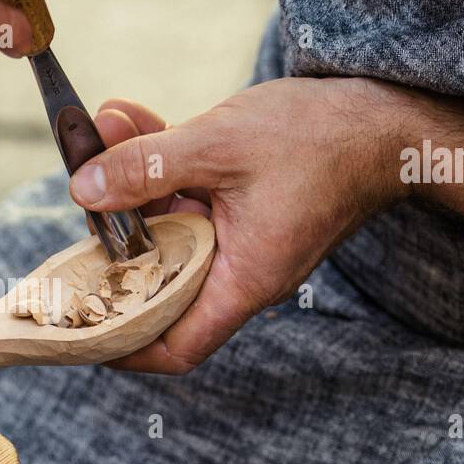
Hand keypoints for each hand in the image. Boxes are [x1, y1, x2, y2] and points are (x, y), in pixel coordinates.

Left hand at [70, 78, 407, 372]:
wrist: (385, 117)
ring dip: (129, 181)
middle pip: (157, 277)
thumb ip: (147, 167)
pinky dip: (157, 164)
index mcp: (242, 280)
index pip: (175, 346)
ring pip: (166, 225)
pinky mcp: (242, 205)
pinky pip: (187, 194)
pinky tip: (128, 119)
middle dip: (111, 234)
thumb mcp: (219, 146)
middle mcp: (240, 269)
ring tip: (102, 129)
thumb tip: (82, 190)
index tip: (77, 326)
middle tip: (81, 192)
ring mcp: (241, 238)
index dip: (122, 345)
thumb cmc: (320, 138)